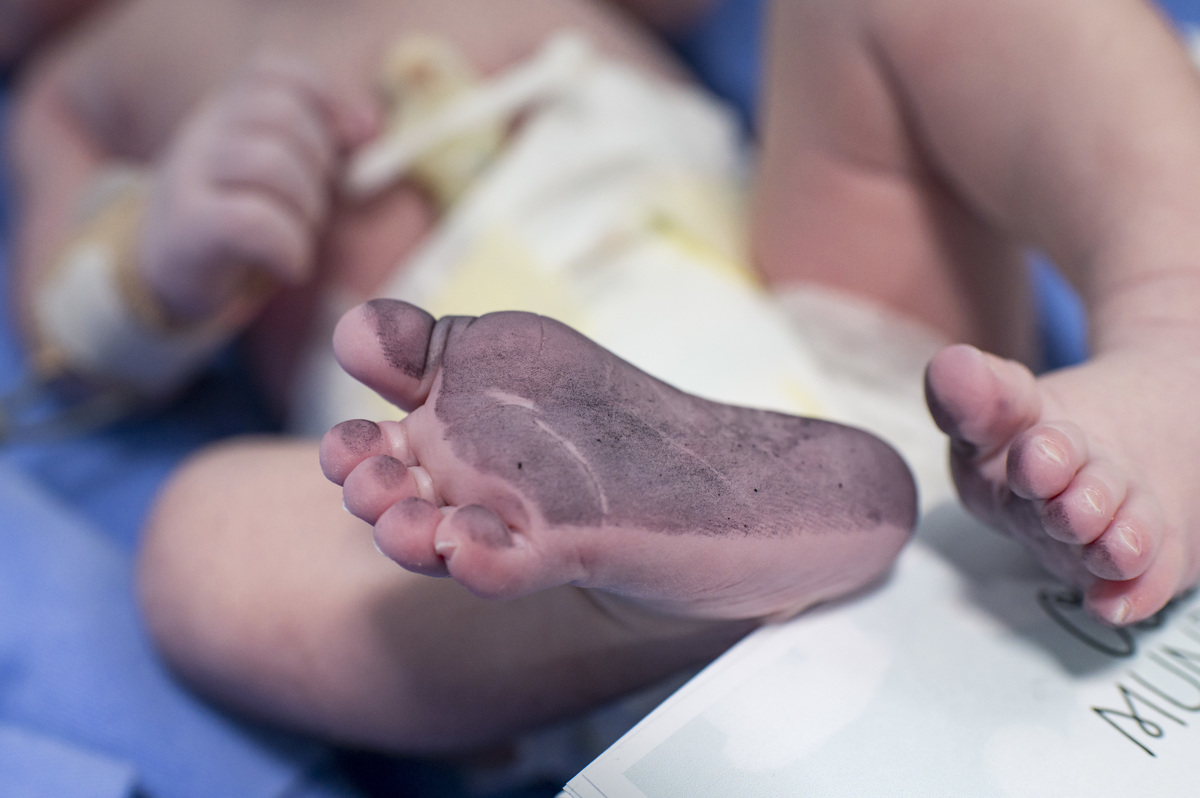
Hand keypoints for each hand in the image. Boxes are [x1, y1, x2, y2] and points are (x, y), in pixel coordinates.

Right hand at [138, 53, 377, 323]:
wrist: (167, 279)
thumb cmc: (240, 224)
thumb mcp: (276, 173)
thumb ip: (319, 142)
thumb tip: (371, 127)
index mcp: (226, 112)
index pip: (272, 70)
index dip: (326, 95)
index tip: (360, 138)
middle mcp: (201, 131)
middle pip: (281, 114)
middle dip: (320, 162)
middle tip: (315, 207)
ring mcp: (188, 175)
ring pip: (269, 162)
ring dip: (306, 205)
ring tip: (300, 236)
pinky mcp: (187, 226)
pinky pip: (252, 220)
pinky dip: (289, 246)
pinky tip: (292, 266)